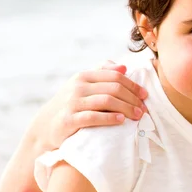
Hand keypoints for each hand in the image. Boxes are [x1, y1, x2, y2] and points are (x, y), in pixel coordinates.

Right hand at [32, 61, 147, 149]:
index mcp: (84, 76)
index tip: (145, 95)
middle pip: (114, 88)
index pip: (115, 76)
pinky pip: (93, 117)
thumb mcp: (83, 85)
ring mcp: (73, 103)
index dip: (133, 85)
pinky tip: (121, 120)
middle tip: (144, 109)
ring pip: (106, 101)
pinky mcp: (69, 120)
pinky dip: (110, 118)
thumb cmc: (71, 104)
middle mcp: (78, 87)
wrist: (46, 125)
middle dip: (132, 98)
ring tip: (138, 115)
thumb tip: (123, 67)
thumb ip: (102, 73)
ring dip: (126, 108)